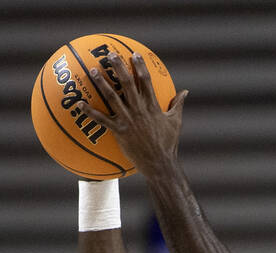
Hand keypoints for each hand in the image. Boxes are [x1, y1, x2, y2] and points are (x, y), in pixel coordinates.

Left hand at [78, 52, 187, 174]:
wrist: (160, 163)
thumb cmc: (169, 143)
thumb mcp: (176, 122)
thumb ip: (178, 104)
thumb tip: (185, 92)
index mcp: (153, 106)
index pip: (146, 81)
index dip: (140, 66)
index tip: (135, 55)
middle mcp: (140, 110)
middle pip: (127, 84)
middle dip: (119, 67)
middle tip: (110, 55)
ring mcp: (128, 120)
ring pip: (112, 97)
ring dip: (101, 83)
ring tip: (93, 70)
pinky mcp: (120, 131)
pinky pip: (102, 120)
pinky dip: (90, 112)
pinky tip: (80, 104)